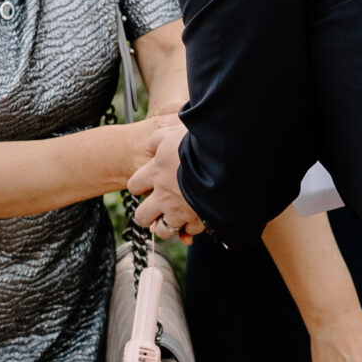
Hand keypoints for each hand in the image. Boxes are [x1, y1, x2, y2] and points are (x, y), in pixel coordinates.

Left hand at [127, 115, 203, 242]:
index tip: (146, 184)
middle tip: (154, 209)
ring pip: (162, 230)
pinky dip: (191, 226)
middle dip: (146, 215)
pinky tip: (195, 216)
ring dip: (166, 225)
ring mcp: (180, 210)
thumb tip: (148, 147)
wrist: (227, 156)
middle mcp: (163, 195)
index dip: (139, 186)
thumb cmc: (201, 141)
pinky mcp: (198, 219)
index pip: (134, 187)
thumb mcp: (175, 130)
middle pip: (141, 217)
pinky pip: (189, 231)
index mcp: (155, 173)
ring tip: (173, 216)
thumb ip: (158, 137)